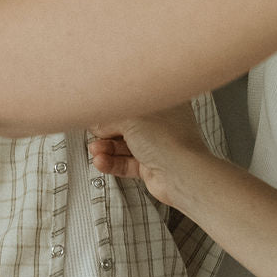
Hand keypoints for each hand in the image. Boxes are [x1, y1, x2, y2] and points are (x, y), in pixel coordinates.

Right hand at [89, 104, 207, 206]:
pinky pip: (127, 163)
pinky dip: (113, 162)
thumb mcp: (130, 119)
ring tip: (95, 150)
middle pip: (127, 125)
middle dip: (107, 131)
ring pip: (125, 146)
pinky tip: (101, 162)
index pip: (134, 102)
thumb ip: (110, 118)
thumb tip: (97, 122)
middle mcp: (162, 124)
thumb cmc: (168, 140)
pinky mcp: (151, 166)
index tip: (98, 112)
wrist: (181, 174)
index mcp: (163, 104)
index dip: (115, 108)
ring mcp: (157, 146)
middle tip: (94, 133)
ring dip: (107, 148)